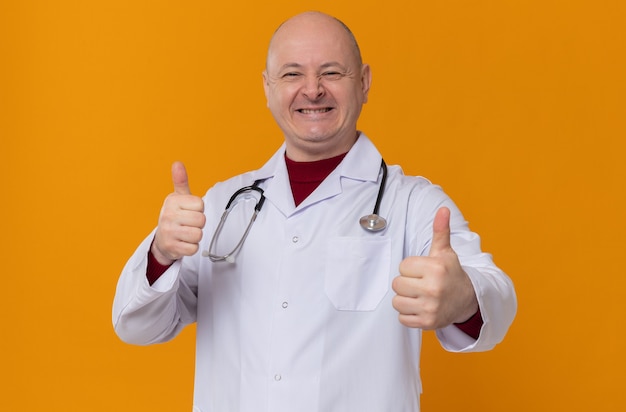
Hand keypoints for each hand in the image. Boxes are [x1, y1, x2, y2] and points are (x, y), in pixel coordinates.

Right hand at [151, 162, 205, 264]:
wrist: (162, 240)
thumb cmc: (174, 216)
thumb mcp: (178, 198)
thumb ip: (181, 181)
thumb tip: (177, 163)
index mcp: (172, 201)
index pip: (200, 204)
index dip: (198, 209)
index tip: (189, 211)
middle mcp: (168, 216)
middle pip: (201, 220)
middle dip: (198, 223)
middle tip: (188, 224)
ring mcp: (169, 232)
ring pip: (198, 234)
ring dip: (195, 236)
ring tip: (186, 233)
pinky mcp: (172, 248)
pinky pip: (194, 248)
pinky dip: (191, 247)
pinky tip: (183, 242)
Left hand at [392, 207, 477, 328]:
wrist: (468, 301)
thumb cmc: (451, 273)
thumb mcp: (445, 252)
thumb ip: (440, 231)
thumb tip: (443, 209)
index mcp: (435, 268)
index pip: (403, 266)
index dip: (411, 268)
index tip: (423, 271)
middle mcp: (433, 288)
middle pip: (397, 284)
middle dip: (406, 284)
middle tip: (421, 284)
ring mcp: (430, 307)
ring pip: (397, 302)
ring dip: (405, 300)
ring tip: (420, 296)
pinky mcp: (428, 323)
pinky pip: (402, 319)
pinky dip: (408, 315)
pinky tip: (421, 308)